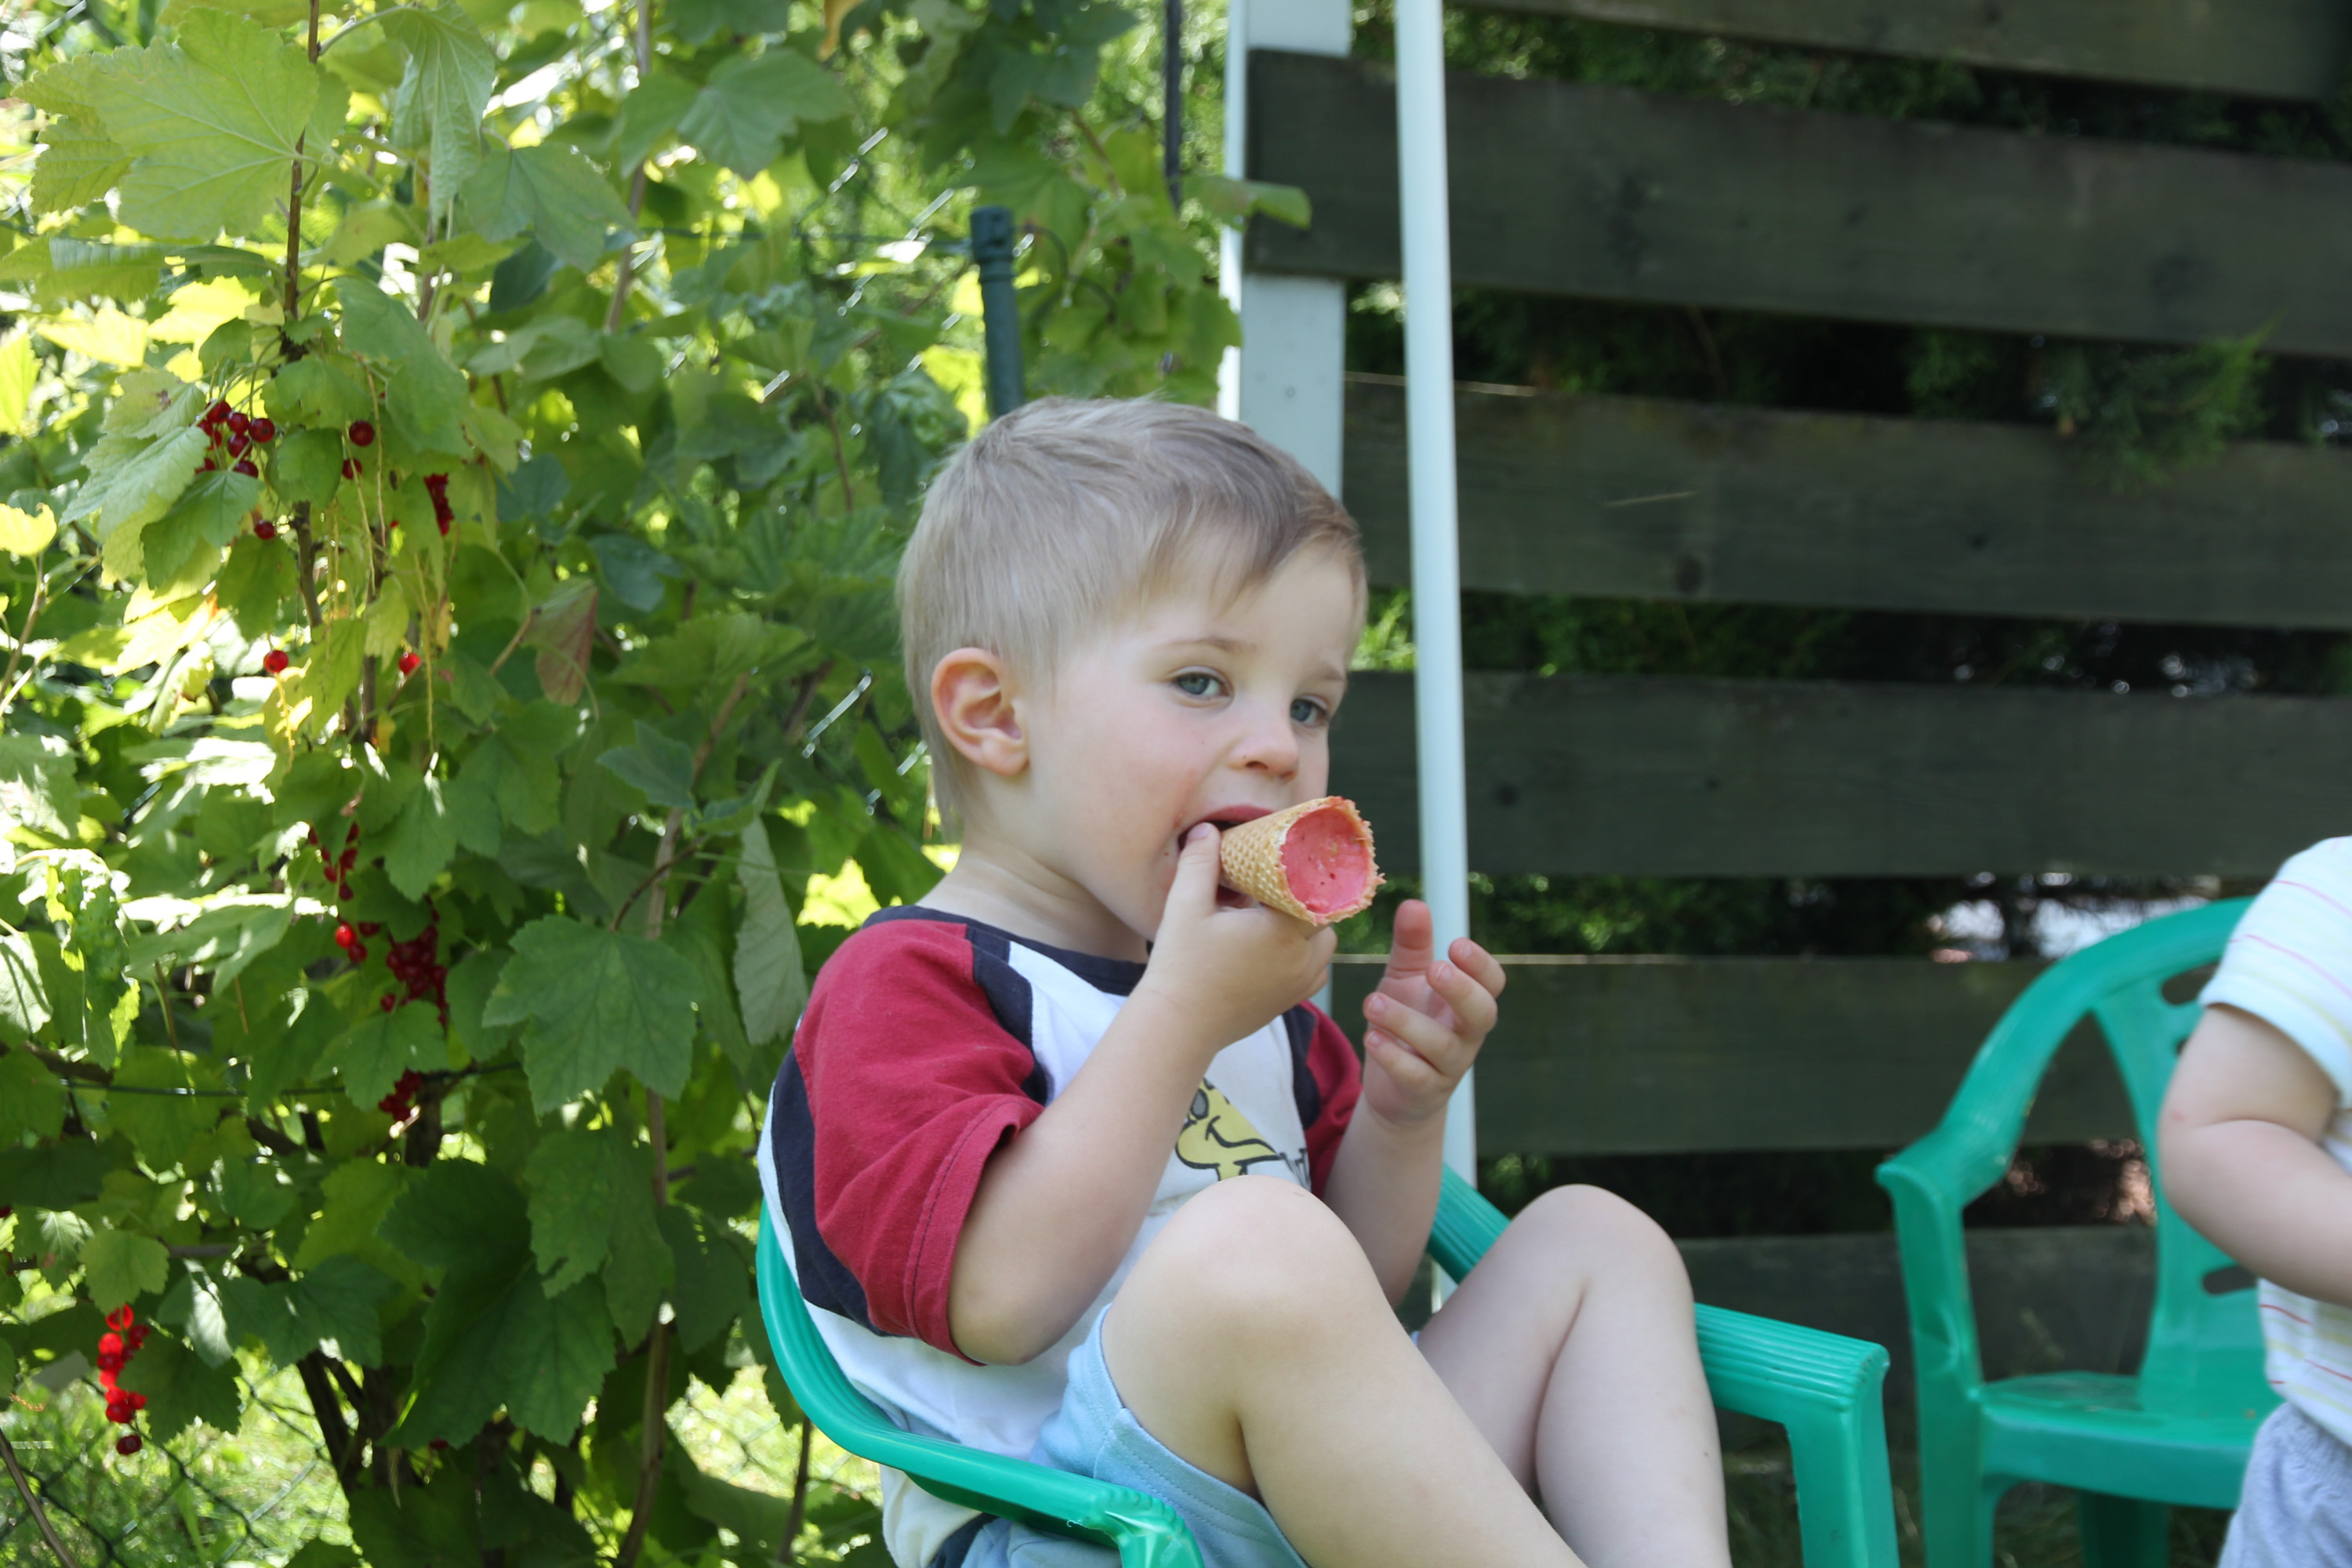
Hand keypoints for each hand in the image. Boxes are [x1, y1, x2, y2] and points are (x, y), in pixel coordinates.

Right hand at [1133, 824, 1336, 1060]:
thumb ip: (1200, 864)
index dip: (1309, 874)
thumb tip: (1208, 830)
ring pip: (1324, 948)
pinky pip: (1314, 974)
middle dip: (1309, 901)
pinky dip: (1305, 958)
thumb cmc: (1180, 966)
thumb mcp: (1185, 908)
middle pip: (1326, 918)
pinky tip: (1276, 948)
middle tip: (1281, 886)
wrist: (1177, 1026)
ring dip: (1309, 930)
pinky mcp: (1287, 1003)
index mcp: (1282, 930)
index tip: (1295, 860)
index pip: (1318, 893)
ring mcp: (1297, 985)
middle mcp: (1300, 959)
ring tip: (1278, 916)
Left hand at [1357, 899, 1503, 1127]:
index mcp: (1467, 1002)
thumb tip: (1414, 903)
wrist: (1395, 1088)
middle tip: (1434, 969)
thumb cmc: (1408, 1022)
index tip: (1455, 944)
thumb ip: (1412, 946)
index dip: (1480, 965)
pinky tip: (1372, 1037)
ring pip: (1443, 1045)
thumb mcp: (1406, 979)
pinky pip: (1417, 1076)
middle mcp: (1466, 1034)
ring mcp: (1448, 1065)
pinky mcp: (1423, 1090)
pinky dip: (1394, 1058)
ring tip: (1373, 1001)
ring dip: (1408, 1022)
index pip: (1492, 983)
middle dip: (1461, 990)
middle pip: (1482, 1013)